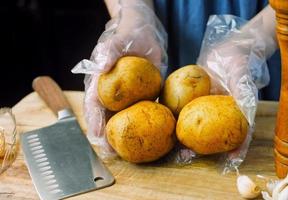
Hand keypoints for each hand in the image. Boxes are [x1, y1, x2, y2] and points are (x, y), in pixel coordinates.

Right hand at [72, 2, 166, 155]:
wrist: (144, 33)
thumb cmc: (127, 34)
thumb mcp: (117, 41)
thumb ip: (109, 52)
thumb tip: (101, 66)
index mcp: (100, 81)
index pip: (94, 104)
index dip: (95, 121)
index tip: (98, 136)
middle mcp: (111, 92)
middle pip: (105, 116)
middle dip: (107, 135)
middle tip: (111, 152)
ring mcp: (126, 96)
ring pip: (122, 118)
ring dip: (123, 135)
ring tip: (126, 152)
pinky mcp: (141, 95)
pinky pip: (141, 111)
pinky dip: (142, 124)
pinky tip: (148, 136)